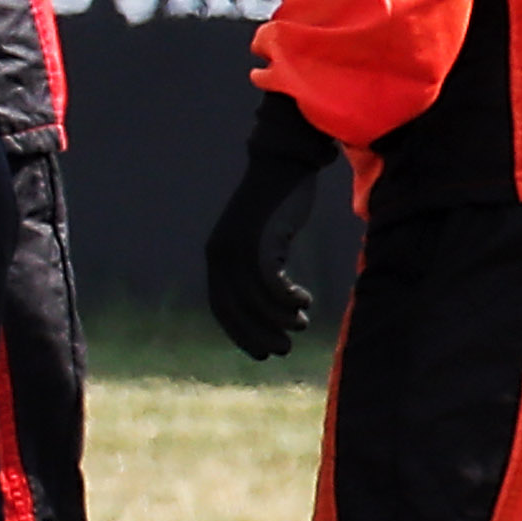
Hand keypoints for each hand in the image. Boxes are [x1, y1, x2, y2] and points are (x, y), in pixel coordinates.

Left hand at [203, 89, 338, 359]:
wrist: (283, 167)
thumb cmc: (277, 206)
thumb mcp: (263, 241)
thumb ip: (259, 268)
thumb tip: (269, 306)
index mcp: (216, 257)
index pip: (222, 308)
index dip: (240, 334)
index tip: (262, 353)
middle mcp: (220, 255)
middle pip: (236, 310)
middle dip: (259, 335)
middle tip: (284, 349)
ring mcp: (238, 248)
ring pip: (256, 301)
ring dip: (280, 320)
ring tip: (300, 324)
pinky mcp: (260, 241)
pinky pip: (273, 284)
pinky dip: (289, 299)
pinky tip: (304, 301)